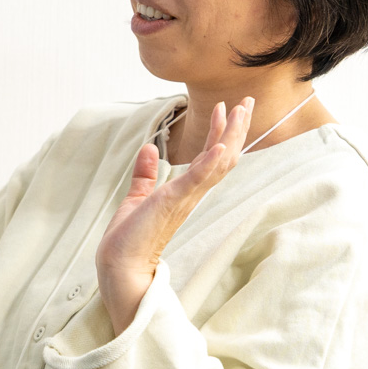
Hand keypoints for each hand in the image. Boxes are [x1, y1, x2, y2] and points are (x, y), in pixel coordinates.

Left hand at [97, 98, 252, 331]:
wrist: (121, 267)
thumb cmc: (130, 239)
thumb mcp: (137, 197)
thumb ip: (146, 174)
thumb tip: (148, 149)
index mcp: (185, 192)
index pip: (210, 158)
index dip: (220, 133)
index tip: (225, 108)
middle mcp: (191, 195)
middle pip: (223, 157)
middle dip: (236, 128)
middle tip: (247, 101)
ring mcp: (184, 199)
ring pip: (217, 164)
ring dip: (229, 136)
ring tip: (238, 110)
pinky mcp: (172, 203)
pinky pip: (196, 181)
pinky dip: (209, 163)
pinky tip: (219, 146)